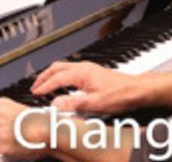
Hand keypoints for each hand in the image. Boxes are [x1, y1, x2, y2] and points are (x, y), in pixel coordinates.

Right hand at [31, 61, 148, 114]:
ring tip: (45, 85)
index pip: (56, 78)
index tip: (35, 93)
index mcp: (82, 73)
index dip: (44, 87)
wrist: (137, 90)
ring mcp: (88, 68)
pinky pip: (70, 70)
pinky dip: (60, 76)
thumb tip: (55, 105)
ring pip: (63, 67)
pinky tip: (63, 85)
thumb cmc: (121, 94)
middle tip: (34, 87)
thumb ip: (74, 104)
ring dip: (52, 75)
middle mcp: (84, 67)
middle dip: (44, 77)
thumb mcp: (96, 103)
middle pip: (57, 68)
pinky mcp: (92, 72)